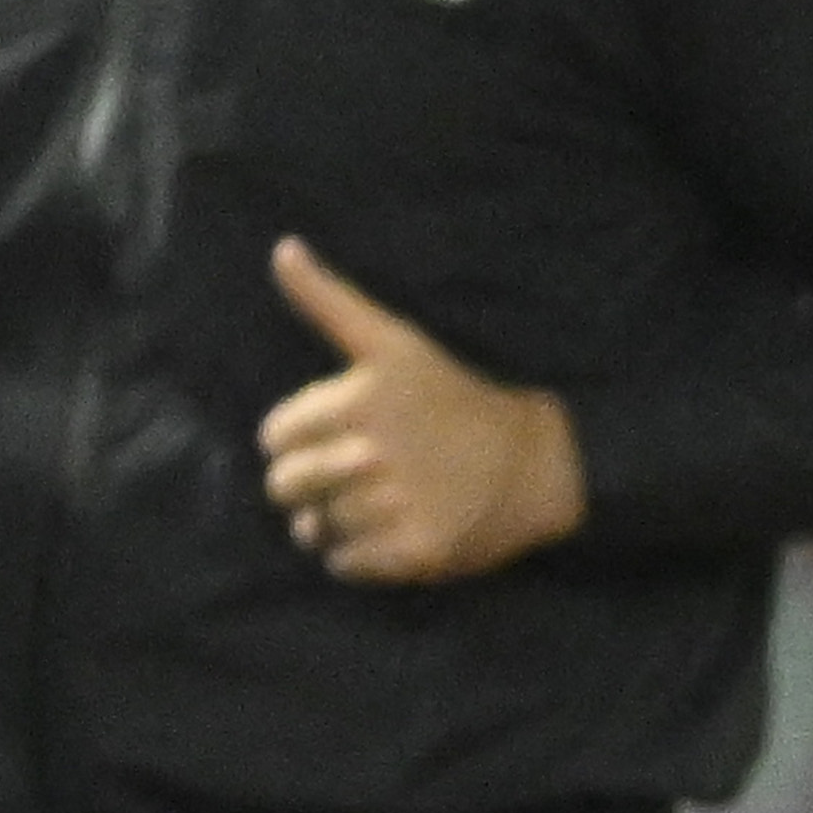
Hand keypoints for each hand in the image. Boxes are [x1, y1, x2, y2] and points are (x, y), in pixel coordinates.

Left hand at [260, 238, 586, 581]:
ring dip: (331, 522)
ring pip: (316, 528)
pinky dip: (355, 557)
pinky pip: (346, 564)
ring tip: (367, 506)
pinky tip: (386, 534)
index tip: (333, 437)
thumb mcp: (394, 340)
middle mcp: (375, 453)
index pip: (275, 436)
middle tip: (345, 477)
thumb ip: (329, 300)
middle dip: (304, 484)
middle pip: (286, 486)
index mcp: (360, 399)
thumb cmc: (455, 398)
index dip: (295, 439)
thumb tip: (282, 249)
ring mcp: (397, 506)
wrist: (537, 463)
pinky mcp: (416, 551)